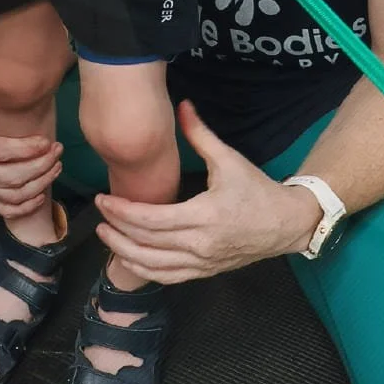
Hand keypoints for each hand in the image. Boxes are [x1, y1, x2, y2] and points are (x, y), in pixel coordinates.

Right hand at [0, 86, 62, 218]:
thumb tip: (24, 84)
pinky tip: (42, 194)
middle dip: (40, 166)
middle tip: (58, 151)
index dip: (25, 150)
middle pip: (11, 177)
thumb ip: (0, 93)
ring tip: (56, 166)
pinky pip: (8, 210)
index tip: (47, 141)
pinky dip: (28, 206)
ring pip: (14, 195)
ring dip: (41, 183)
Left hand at [93, 101, 322, 283]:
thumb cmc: (257, 189)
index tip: (103, 198)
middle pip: (146, 244)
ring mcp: (202, 263)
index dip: (123, 211)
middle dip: (117, 228)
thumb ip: (200, 134)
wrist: (286, 223)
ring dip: (124, 253)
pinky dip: (144, 271)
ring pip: (154, 267)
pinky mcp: (205, 272)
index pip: (151, 220)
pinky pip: (168, 278)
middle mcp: (199, 245)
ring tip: (105, 235)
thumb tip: (182, 104)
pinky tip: (128, 258)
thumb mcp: (229, 158)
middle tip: (98, 212)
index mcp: (203, 217)